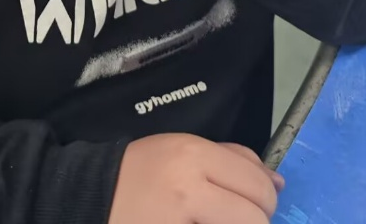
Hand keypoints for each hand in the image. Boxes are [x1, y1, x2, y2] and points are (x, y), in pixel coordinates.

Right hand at [107, 134, 283, 223]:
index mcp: (192, 155)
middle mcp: (189, 188)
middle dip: (255, 221)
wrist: (89, 194)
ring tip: (219, 222)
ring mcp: (179, 222)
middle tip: (239, 219)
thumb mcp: (180, 149)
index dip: (265, 199)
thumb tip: (276, 180)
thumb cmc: (139, 171)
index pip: (257, 183)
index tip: (256, 204)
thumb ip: (229, 158)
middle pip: (255, 217)